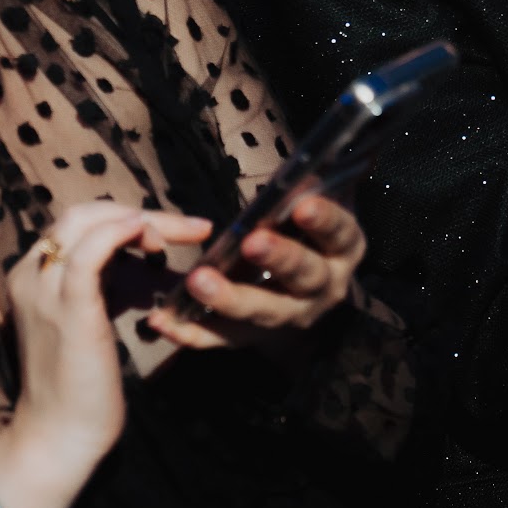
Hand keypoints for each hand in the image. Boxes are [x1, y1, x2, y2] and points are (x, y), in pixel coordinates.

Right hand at [1, 200, 212, 474]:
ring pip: (85, 222)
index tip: (172, 232)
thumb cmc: (82, 387)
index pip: (79, 225)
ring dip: (141, 220)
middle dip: (140, 212)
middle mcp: (31, 274)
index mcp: (33, 276)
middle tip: (191, 229)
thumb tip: (150, 264)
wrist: (59, 438)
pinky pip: (89, 253)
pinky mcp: (69, 309)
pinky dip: (120, 233)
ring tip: (184, 236)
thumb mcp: (93, 321)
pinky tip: (150, 236)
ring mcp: (45, 289)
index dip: (127, 218)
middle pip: (83, 215)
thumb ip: (110, 287)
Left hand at [148, 192, 366, 350]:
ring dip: (230, 298)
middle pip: (304, 276)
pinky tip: (165, 321)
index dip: (323, 220)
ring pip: (263, 312)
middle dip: (278, 257)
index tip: (301, 205)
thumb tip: (300, 169)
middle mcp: (324, 287)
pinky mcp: (254, 336)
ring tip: (198, 281)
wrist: (304, 288)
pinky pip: (223, 338)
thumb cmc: (304, 230)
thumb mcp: (314, 204)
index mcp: (342, 249)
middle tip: (251, 242)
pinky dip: (193, 333)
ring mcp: (290, 316)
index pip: (339, 233)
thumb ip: (306, 188)